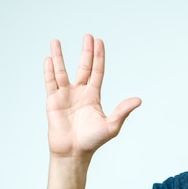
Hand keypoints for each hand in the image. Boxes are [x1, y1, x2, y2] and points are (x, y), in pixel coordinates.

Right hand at [43, 34, 140, 157]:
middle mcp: (79, 92)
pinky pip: (50, 82)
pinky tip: (48, 59)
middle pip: (83, 67)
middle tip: (87, 36)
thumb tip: (138, 100)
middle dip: (85, 52)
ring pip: (62, 72)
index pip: (97, 71)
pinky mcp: (53, 101)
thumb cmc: (93, 141)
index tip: (98, 42)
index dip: (98, 57)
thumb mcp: (112, 125)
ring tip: (55, 41)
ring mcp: (65, 96)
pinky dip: (49, 71)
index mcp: (93, 96)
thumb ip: (123, 111)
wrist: (73, 152)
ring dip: (59, 57)